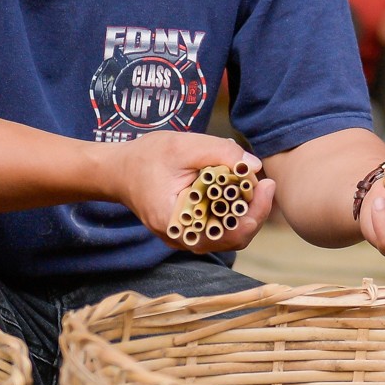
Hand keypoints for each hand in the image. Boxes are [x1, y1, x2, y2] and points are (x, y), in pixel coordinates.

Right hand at [105, 130, 275, 255]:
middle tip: (266, 183)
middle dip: (255, 211)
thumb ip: (219, 153)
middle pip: (234, 237)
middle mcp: (184, 237)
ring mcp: (188, 235)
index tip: (266, 185)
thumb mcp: (182, 146)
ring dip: (246, 211)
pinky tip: (239, 189)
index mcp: (178, 223)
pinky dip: (233, 210)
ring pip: (229, 234)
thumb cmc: (146, 158)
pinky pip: (219, 226)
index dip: (254, 213)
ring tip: (254, 184)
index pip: (227, 233)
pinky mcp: (191, 228)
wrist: (118, 170)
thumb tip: (254, 166)